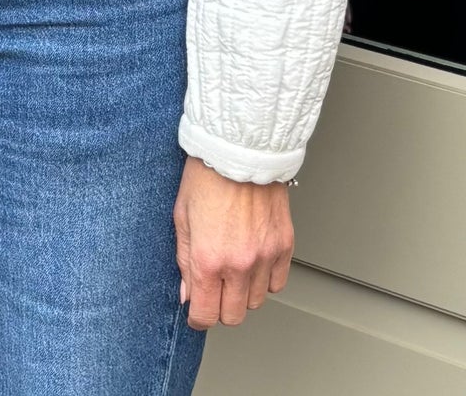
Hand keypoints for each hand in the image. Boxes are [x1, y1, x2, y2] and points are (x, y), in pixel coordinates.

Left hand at [173, 155, 293, 330]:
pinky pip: (278, 282)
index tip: (197, 310)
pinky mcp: (284, 244)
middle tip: (215, 288)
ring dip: (244, 292)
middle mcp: (239, 263)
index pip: (206, 315)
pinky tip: (255, 261)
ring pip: (257, 301)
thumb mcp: (182, 218)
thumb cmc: (207, 175)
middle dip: (221, 307)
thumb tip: (188, 293)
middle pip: (234, 315)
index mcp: (208, 259)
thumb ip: (184, 261)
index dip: (198, 316)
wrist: (240, 148)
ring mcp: (265, 256)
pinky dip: (266, 279)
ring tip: (235, 268)